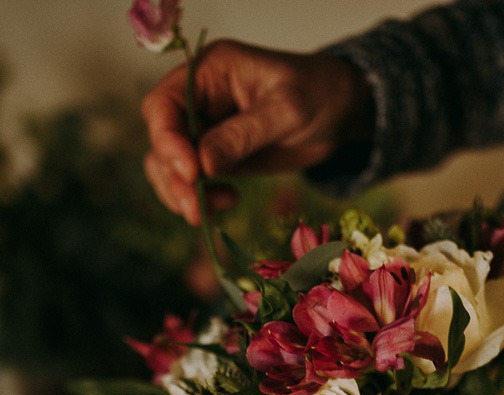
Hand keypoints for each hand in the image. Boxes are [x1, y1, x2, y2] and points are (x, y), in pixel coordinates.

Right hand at [140, 39, 372, 223]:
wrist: (342, 112)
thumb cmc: (320, 94)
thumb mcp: (287, 110)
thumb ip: (244, 134)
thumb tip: (203, 165)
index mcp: (209, 72)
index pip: (164, 104)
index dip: (167, 140)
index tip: (191, 172)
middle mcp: (198, 99)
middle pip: (162, 140)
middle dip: (173, 177)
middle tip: (196, 209)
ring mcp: (205, 129)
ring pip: (169, 166)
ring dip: (182, 194)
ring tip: (210, 212)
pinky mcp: (216, 156)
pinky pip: (192, 181)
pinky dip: (200, 199)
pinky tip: (226, 202)